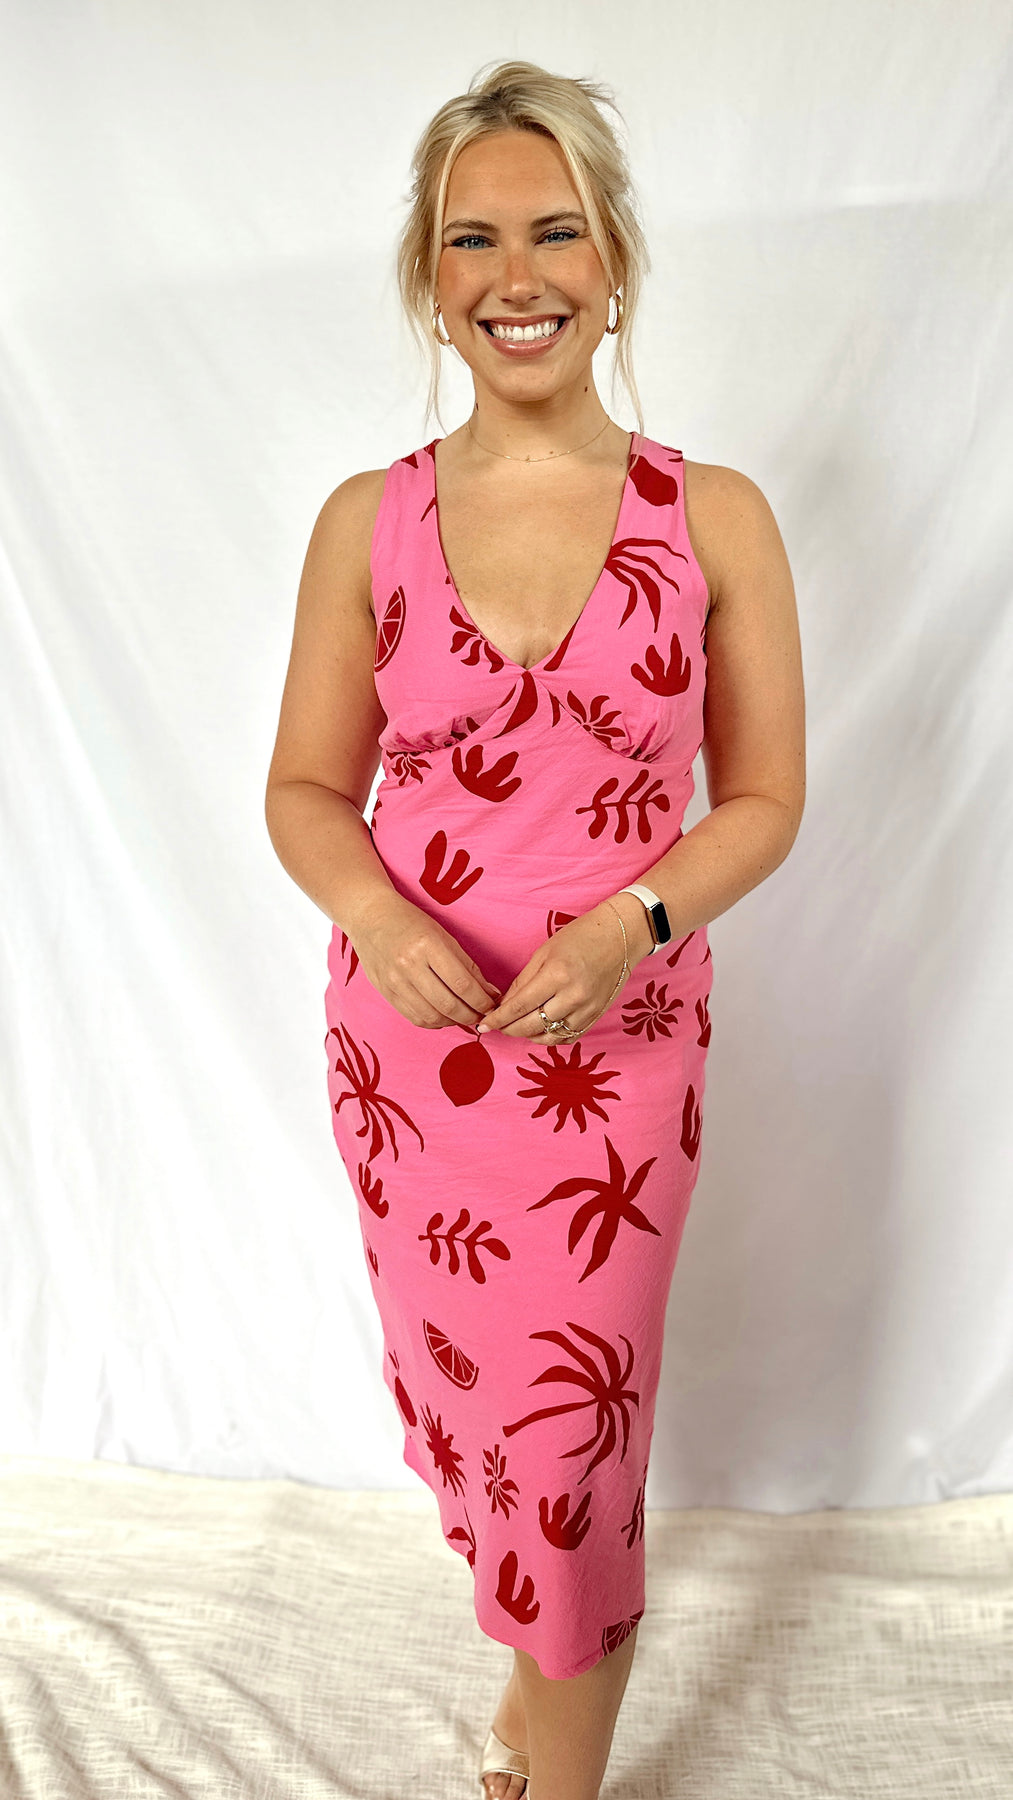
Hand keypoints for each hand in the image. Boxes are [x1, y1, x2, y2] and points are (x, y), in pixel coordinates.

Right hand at [350, 892, 501, 1028]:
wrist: (369, 916)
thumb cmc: (411, 922)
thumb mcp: (443, 935)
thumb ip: (467, 965)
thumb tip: (490, 993)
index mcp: (428, 945)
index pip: (463, 984)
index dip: (482, 1001)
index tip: (492, 1005)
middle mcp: (409, 965)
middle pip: (449, 1005)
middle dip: (472, 1015)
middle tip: (483, 1015)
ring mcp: (395, 981)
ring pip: (432, 1017)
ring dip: (454, 1022)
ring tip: (465, 1016)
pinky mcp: (386, 992)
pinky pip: (415, 1017)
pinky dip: (434, 1022)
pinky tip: (444, 1016)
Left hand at [476, 896, 650, 1042]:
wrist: (620, 936)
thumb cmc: (580, 937)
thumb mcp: (544, 952)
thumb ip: (523, 981)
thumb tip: (504, 1005)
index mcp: (557, 975)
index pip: (519, 1006)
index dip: (498, 1019)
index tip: (483, 1025)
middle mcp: (574, 996)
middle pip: (532, 1026)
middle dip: (509, 1029)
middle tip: (496, 1027)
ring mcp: (587, 1009)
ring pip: (549, 1037)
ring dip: (528, 1036)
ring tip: (517, 1027)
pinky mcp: (596, 1016)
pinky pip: (568, 1037)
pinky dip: (550, 1038)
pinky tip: (540, 1030)